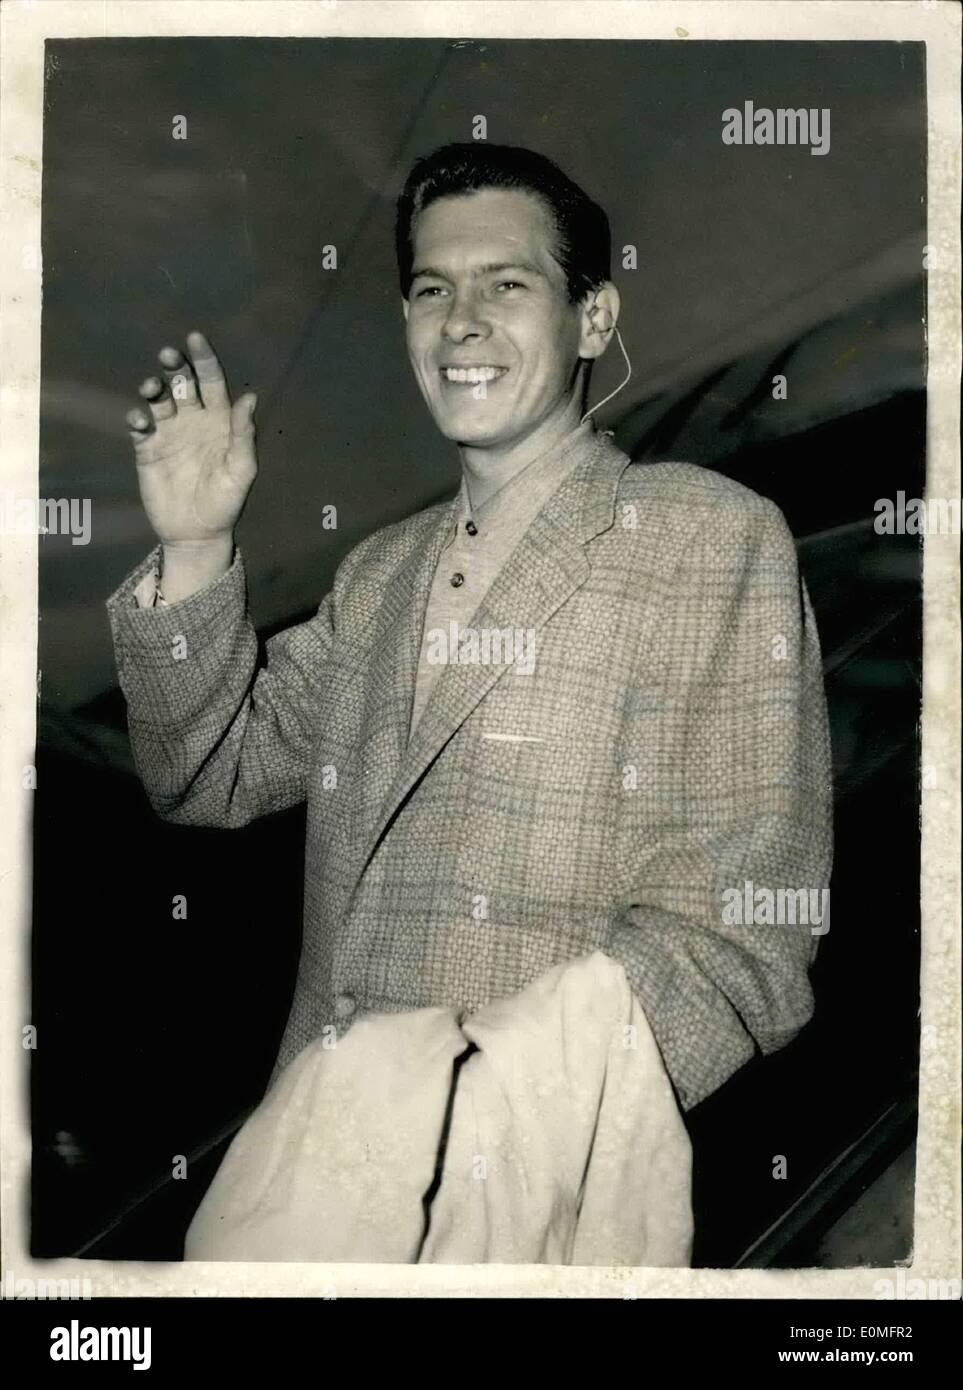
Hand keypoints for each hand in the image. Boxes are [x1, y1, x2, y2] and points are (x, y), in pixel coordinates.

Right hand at [127, 331, 257, 547]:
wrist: (197, 532)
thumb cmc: (225, 502)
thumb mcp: (241, 470)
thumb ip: (244, 435)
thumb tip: (250, 398)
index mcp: (219, 420)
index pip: (212, 382)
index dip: (205, 360)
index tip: (195, 338)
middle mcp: (193, 420)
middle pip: (183, 383)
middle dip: (175, 366)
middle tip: (169, 355)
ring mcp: (169, 432)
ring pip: (159, 399)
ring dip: (154, 388)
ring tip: (153, 388)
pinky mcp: (147, 448)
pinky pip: (140, 425)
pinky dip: (138, 417)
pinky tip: (142, 421)